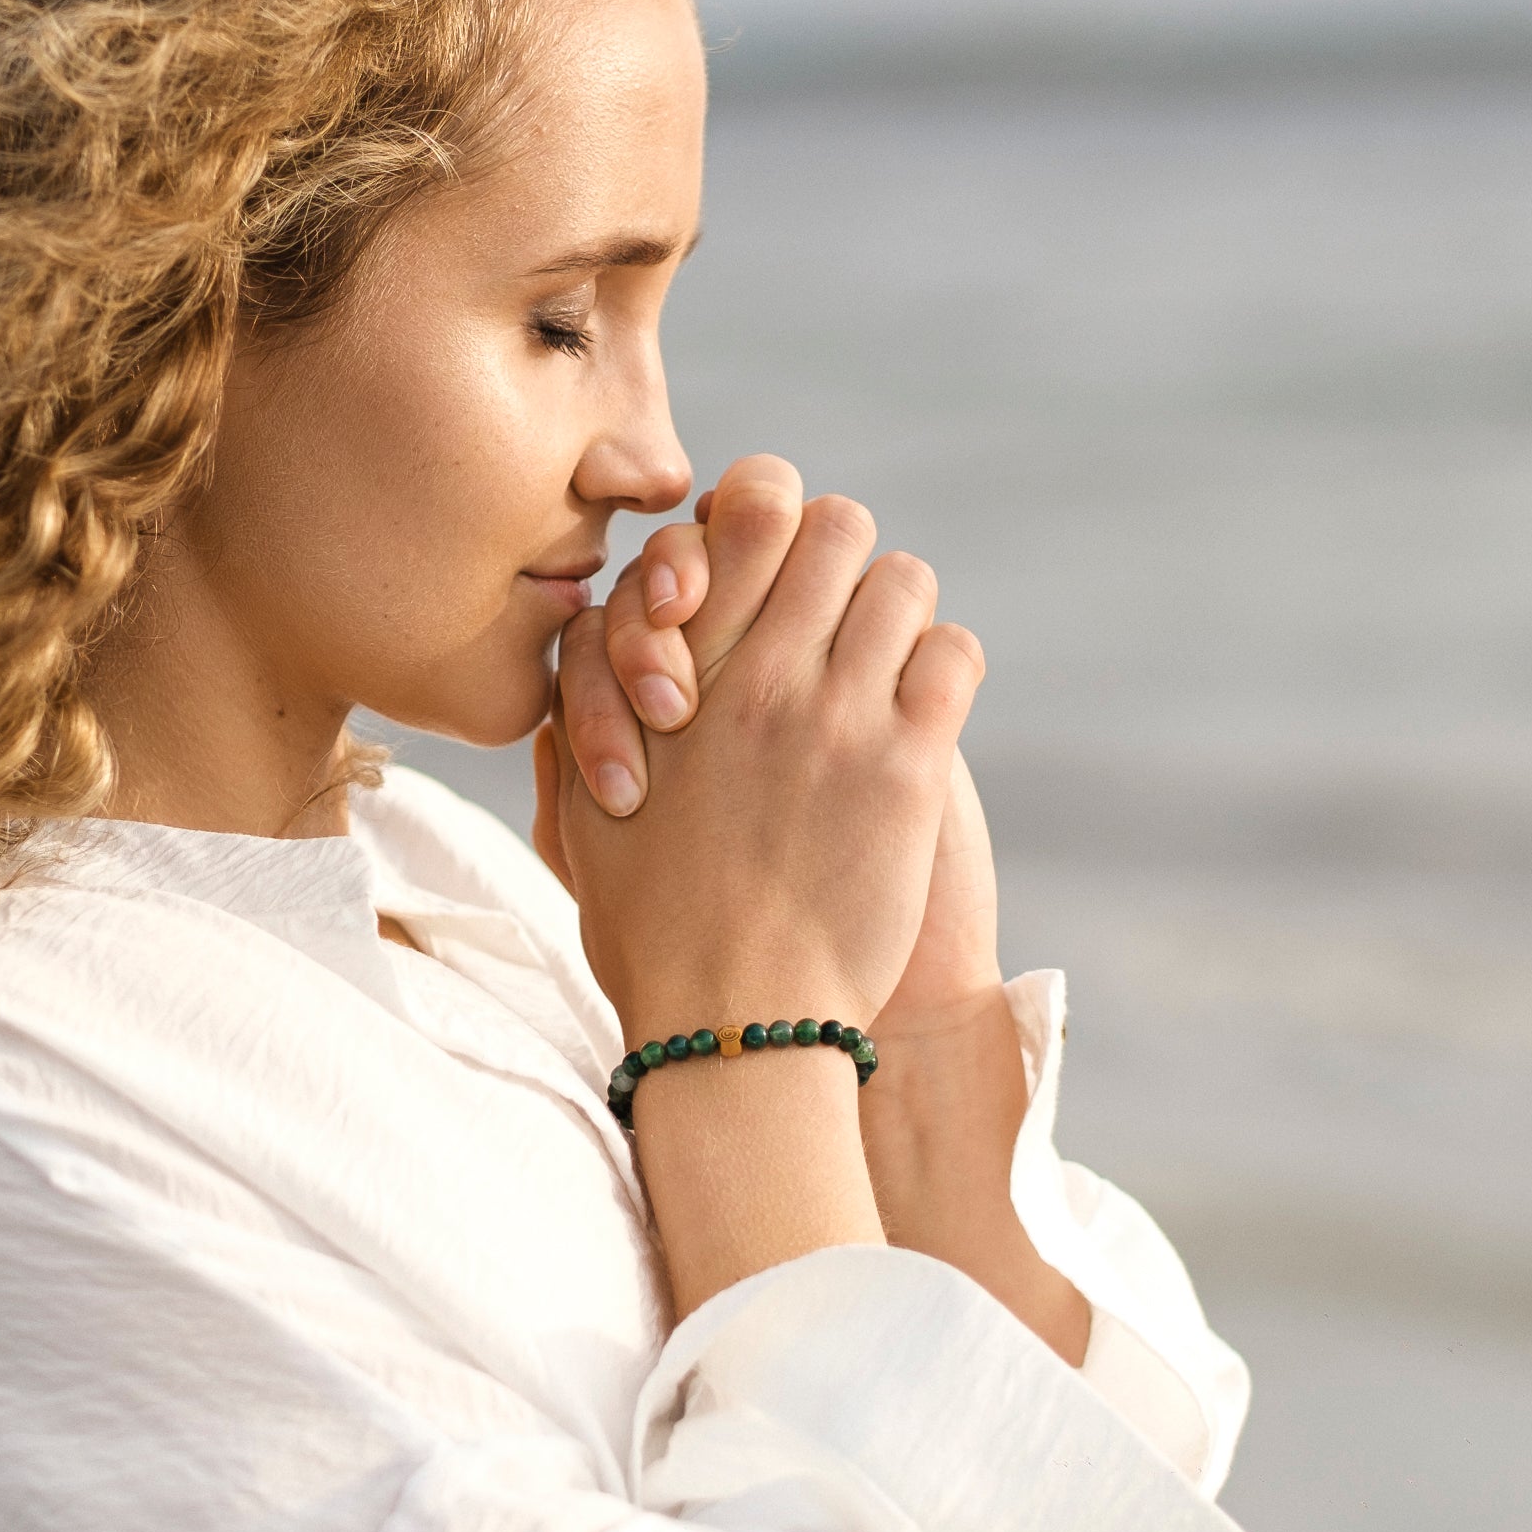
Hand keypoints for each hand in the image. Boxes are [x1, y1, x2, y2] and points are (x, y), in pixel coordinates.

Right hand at [535, 487, 981, 1042]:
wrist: (733, 1023)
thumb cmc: (651, 933)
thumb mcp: (581, 820)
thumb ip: (578, 732)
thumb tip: (592, 667)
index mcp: (681, 672)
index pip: (747, 508)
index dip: (768, 517)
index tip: (767, 574)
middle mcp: (761, 675)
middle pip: (835, 524)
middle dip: (840, 556)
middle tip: (833, 614)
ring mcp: (839, 717)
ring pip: (904, 580)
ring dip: (898, 613)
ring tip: (881, 668)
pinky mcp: (908, 771)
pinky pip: (952, 656)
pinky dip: (943, 669)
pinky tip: (918, 716)